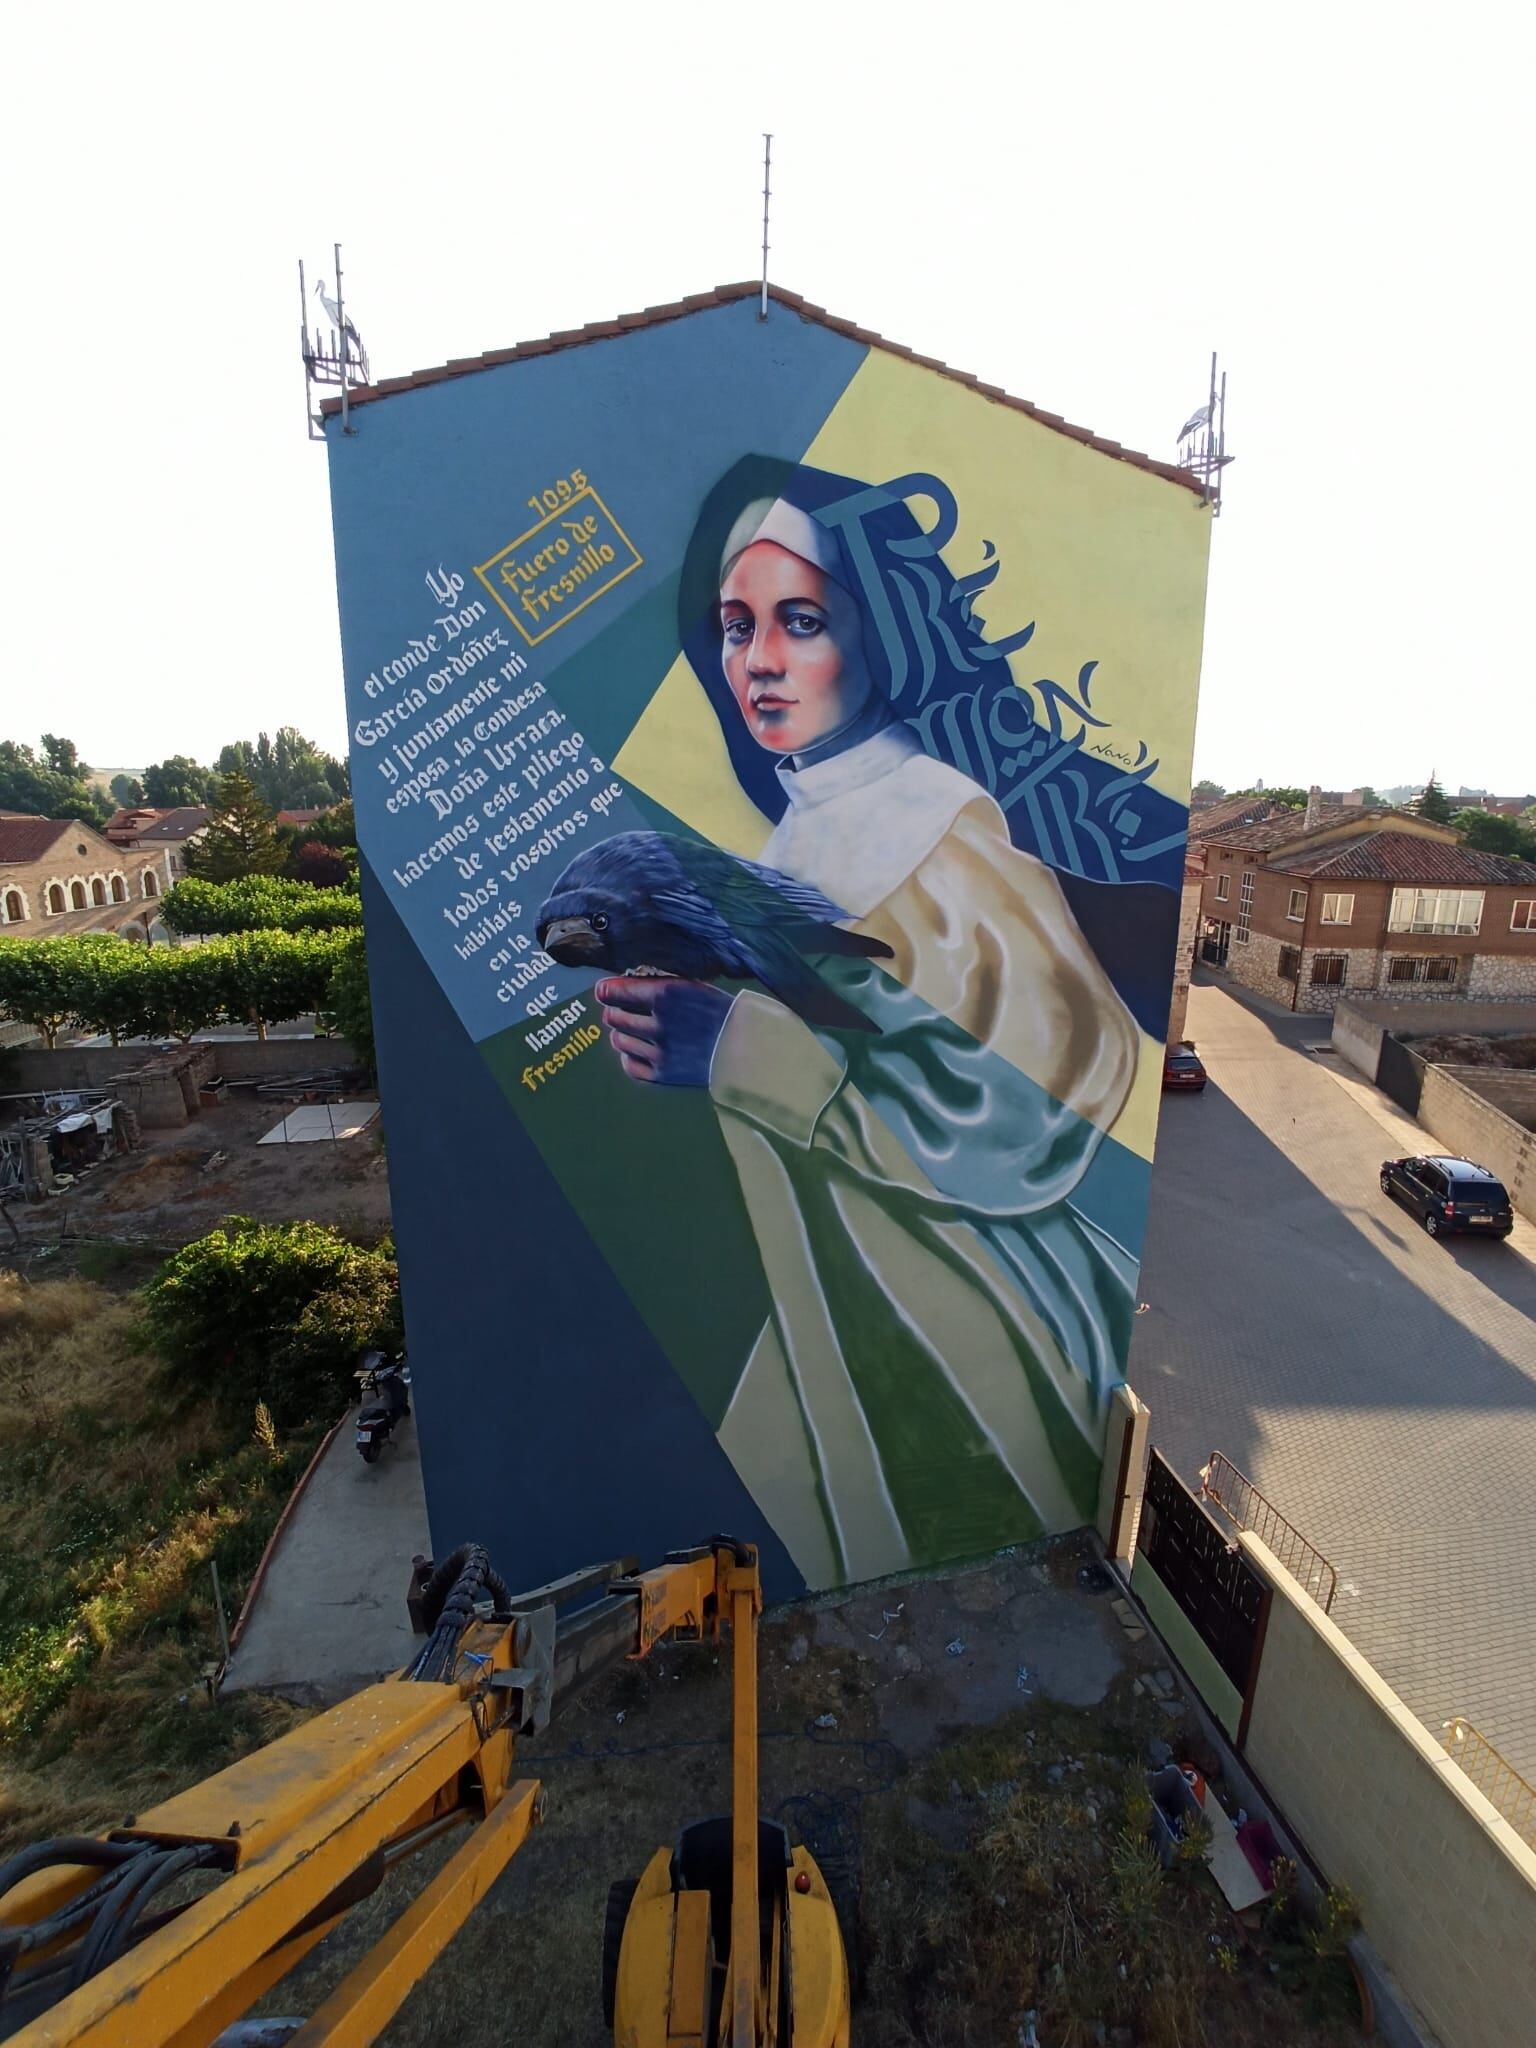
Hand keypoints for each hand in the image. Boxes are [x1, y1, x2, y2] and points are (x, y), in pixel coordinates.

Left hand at [595, 976, 733, 1087]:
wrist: (745, 1046)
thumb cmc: (718, 1011)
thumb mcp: (689, 986)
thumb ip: (655, 984)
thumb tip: (616, 986)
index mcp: (666, 995)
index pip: (615, 992)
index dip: (606, 990)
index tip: (603, 990)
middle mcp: (659, 1024)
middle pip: (613, 1016)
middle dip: (614, 1011)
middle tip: (621, 1009)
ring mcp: (659, 1052)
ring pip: (619, 1040)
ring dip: (622, 1033)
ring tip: (633, 1029)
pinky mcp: (662, 1075)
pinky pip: (629, 1065)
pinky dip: (629, 1056)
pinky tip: (638, 1049)